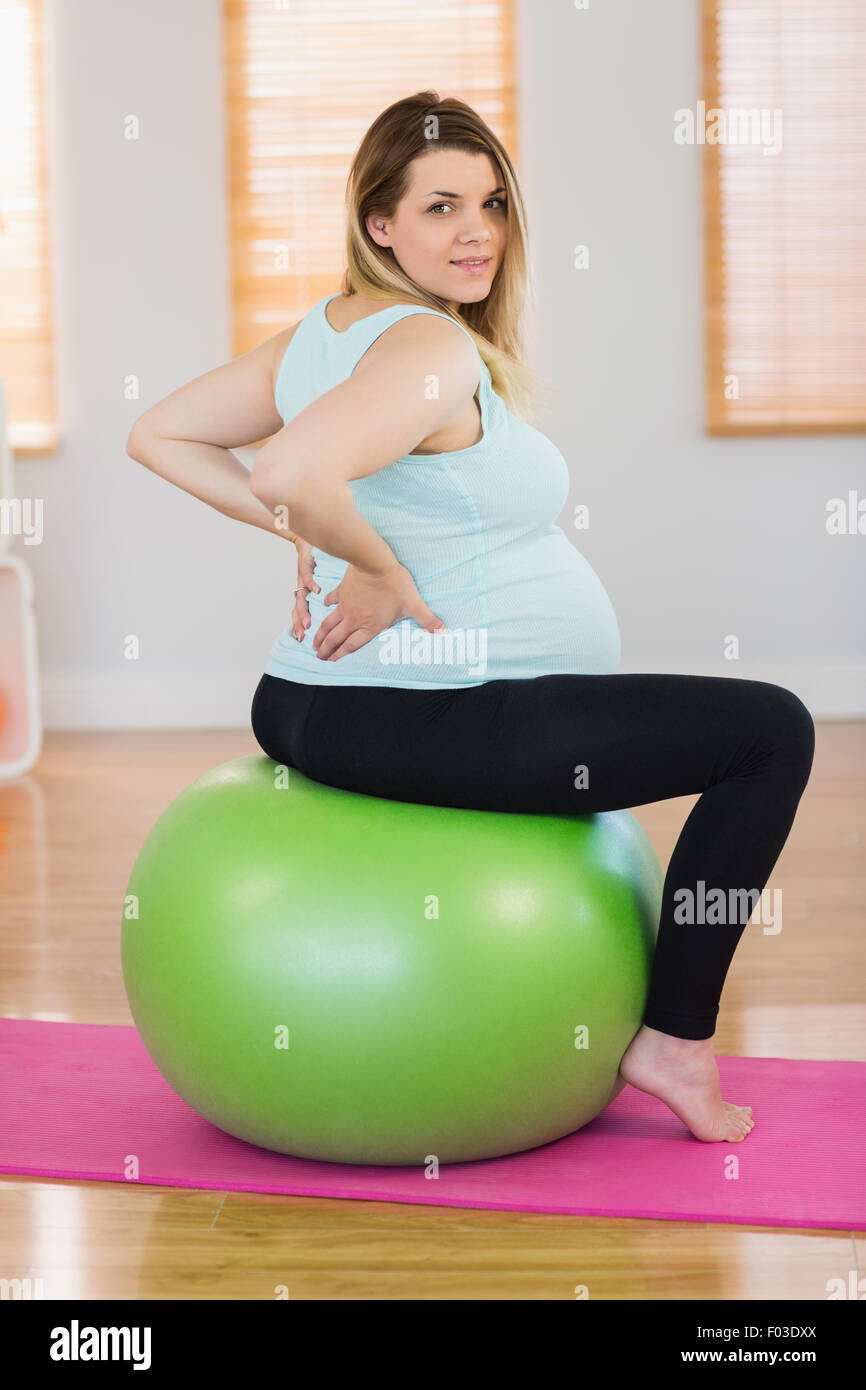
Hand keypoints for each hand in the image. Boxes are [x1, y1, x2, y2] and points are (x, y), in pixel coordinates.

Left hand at [288, 535, 319, 640]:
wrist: (305, 539)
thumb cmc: (314, 561)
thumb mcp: (319, 579)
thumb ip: (326, 594)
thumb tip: (338, 607)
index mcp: (304, 592)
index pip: (300, 612)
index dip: (299, 625)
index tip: (301, 640)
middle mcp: (301, 588)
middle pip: (298, 609)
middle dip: (299, 624)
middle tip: (302, 637)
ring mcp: (302, 578)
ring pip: (301, 598)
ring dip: (304, 611)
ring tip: (308, 623)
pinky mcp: (304, 566)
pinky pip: (307, 577)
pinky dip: (311, 584)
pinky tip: (317, 591)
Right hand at [312, 561, 446, 661]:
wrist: (375, 563)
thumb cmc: (395, 584)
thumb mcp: (414, 604)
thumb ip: (427, 620)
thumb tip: (444, 632)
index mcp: (370, 626)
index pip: (352, 645)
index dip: (340, 654)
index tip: (330, 661)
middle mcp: (354, 619)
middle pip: (336, 638)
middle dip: (326, 649)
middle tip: (317, 656)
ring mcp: (346, 605)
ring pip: (329, 623)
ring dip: (321, 634)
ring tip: (313, 642)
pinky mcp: (343, 591)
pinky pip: (332, 599)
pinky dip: (327, 604)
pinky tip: (323, 606)